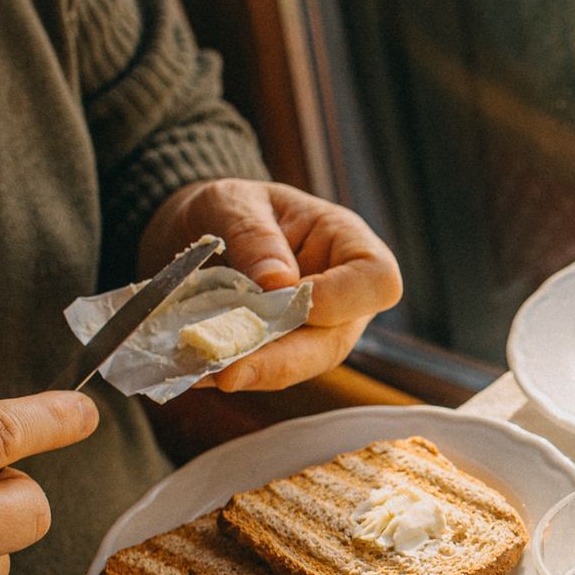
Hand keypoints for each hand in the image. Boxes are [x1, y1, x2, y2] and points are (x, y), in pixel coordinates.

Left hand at [138, 179, 401, 392]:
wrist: (204, 227)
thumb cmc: (234, 207)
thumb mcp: (236, 202)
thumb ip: (255, 237)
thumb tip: (277, 285)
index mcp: (348, 244)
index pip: (376, 282)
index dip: (341, 300)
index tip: (291, 299)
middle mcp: (343, 296)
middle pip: (336, 341)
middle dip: (284, 360)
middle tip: (230, 372)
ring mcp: (316, 329)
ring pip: (301, 365)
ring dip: (254, 372)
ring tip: (205, 371)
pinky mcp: (284, 351)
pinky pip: (269, 370)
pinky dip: (234, 371)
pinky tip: (197, 372)